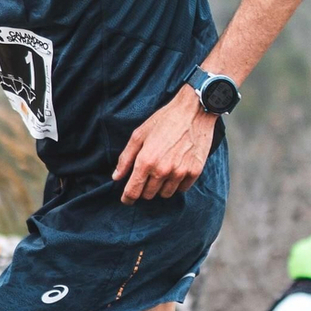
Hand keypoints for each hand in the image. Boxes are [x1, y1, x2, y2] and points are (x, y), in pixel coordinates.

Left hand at [112, 85, 215, 202]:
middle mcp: (162, 170)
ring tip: (160, 172)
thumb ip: (125, 158)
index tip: (126, 199)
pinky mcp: (194, 172)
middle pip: (148, 195)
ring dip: (160, 188)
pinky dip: (176, 184)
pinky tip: (174, 171)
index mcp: (146, 161)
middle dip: (143, 189)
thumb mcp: (139, 135)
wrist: (193, 112)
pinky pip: (181, 189)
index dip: (127, 198)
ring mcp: (180, 172)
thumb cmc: (164, 120)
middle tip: (145, 177)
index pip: (133, 191)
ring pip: (165, 194)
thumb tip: (116, 177)